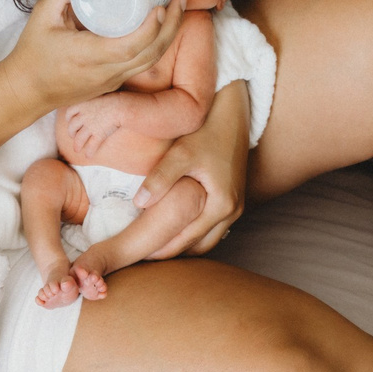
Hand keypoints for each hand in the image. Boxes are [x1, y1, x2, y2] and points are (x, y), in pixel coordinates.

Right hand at [0, 0, 182, 154]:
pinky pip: (143, 64)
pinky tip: (162, 26)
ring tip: (177, 9)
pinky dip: (158, 45)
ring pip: (151, 61)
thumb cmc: (33, 53)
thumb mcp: (43, 14)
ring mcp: (112, 80)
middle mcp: (105, 72)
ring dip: (169, 35)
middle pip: (150, 54)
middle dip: (171, 27)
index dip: (149, 29)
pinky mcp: (114, 83)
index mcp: (88, 56)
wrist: (27, 92)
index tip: (160, 5)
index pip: (128, 46)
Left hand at [60, 96, 128, 151]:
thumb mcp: (100, 95)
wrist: (121, 106)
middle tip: (73, 136)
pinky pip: (91, 146)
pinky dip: (89, 152)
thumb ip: (94, 99)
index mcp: (83, 104)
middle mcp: (83, 116)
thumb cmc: (114, 98)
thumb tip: (96, 100)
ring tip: (77, 150)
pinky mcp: (98, 134)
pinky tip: (89, 156)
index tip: (69, 121)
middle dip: (71, 132)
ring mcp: (90, 126)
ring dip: (77, 145)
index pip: (70, 112)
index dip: (68, 118)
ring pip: (79, 138)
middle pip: (72, 126)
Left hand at [136, 81, 249, 257]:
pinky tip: (172, 229)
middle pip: (199, 247)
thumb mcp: (181, 153)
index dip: (161, 249)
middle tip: (142, 257)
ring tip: (155, 248)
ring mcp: (235, 207)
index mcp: (221, 204)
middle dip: (173, 253)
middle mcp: (232, 211)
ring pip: (207, 240)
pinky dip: (193, 233)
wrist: (233, 114)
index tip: (137, 255)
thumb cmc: (207, 130)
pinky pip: (212, 227)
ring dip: (184, 245)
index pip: (186, 239)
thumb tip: (138, 204)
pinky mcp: (232, 199)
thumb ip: (160, 178)